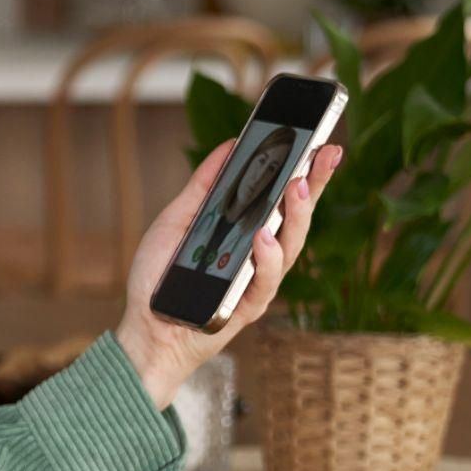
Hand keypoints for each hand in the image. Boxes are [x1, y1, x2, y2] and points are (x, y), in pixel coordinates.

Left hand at [114, 138, 344, 408]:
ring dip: (295, 215)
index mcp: (246, 230)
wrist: (145, 329)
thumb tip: (229, 146)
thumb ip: (204, 187)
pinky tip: (263, 238)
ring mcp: (257, 280)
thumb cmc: (159, 277)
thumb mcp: (177, 220)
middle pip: (296, 216)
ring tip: (296, 186)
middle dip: (315, 183)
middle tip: (326, 152)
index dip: (305, 171)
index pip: (282, 196)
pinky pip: (265, 282)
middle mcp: (259, 254)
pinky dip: (266, 259)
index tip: (321, 141)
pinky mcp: (248, 307)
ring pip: (289, 247)